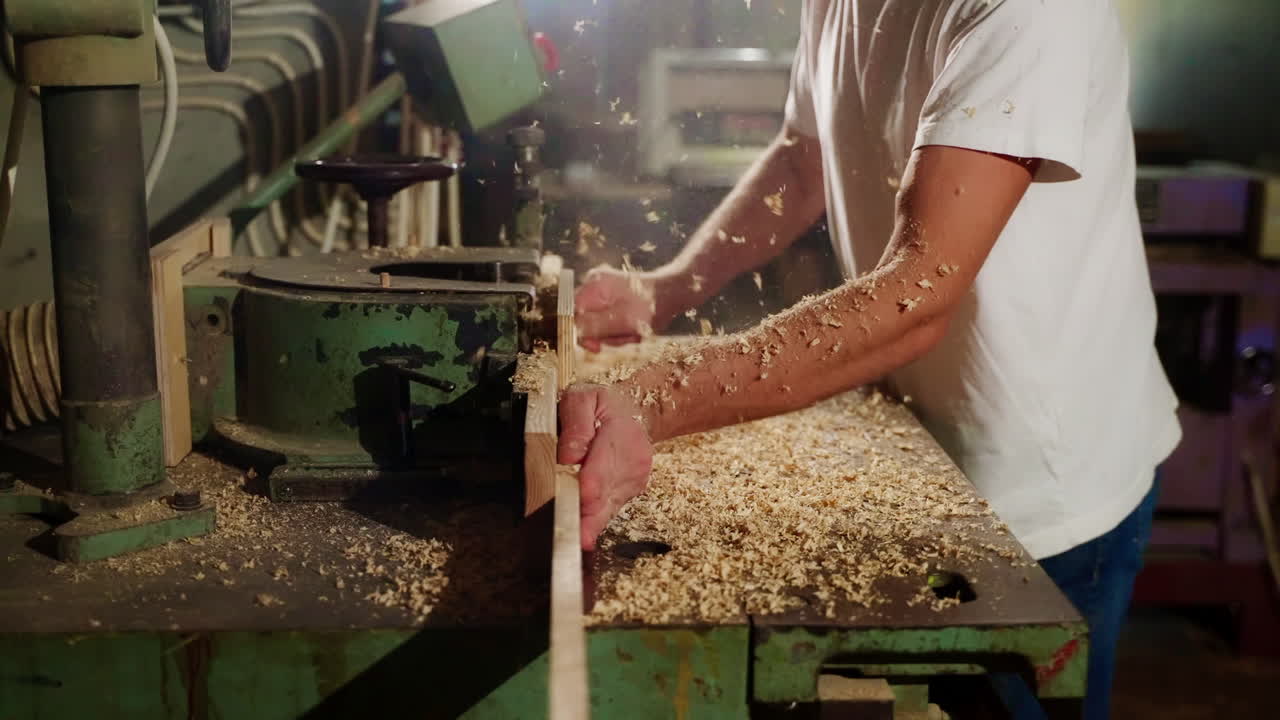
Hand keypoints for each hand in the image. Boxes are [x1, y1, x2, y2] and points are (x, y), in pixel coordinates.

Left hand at [558, 383, 653, 550]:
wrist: (635, 410)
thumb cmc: (603, 405)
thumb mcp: (583, 398)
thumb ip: (575, 422)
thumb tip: (569, 455)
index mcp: (619, 435)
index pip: (601, 468)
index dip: (588, 488)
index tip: (578, 502)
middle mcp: (631, 463)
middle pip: (606, 497)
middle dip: (588, 518)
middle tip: (577, 538)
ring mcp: (633, 480)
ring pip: (608, 509)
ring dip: (590, 524)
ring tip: (577, 540)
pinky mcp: (631, 492)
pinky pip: (609, 510)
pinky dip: (594, 519)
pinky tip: (582, 530)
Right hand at [575, 266, 660, 351]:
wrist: (672, 294)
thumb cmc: (652, 305)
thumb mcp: (623, 320)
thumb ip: (595, 325)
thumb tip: (573, 331)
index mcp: (594, 285)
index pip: (571, 312)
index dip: (581, 332)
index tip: (596, 347)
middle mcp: (594, 286)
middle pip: (584, 320)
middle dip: (604, 335)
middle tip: (624, 337)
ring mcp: (602, 293)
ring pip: (597, 325)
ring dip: (614, 335)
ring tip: (633, 333)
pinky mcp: (611, 301)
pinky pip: (606, 323)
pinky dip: (619, 331)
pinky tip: (633, 330)